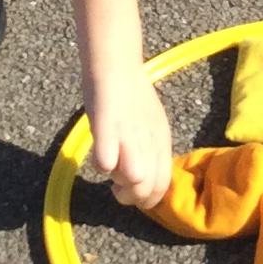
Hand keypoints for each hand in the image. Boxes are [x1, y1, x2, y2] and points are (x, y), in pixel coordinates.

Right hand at [86, 73, 173, 210]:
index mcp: (162, 143)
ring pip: (134, 177)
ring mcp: (130, 133)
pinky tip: (100, 159)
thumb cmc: (131, 97)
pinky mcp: (107, 124)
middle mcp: (150, 141)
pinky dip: (104, 164)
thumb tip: (143, 181)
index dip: (145, 199)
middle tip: (116, 187)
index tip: (130, 193)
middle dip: (130, 197)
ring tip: (111, 169)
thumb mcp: (150, 128)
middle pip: (148, 187)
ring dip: (119, 181)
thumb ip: (150, 152)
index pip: (162, 187)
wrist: (117, 65)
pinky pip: (107, 156)